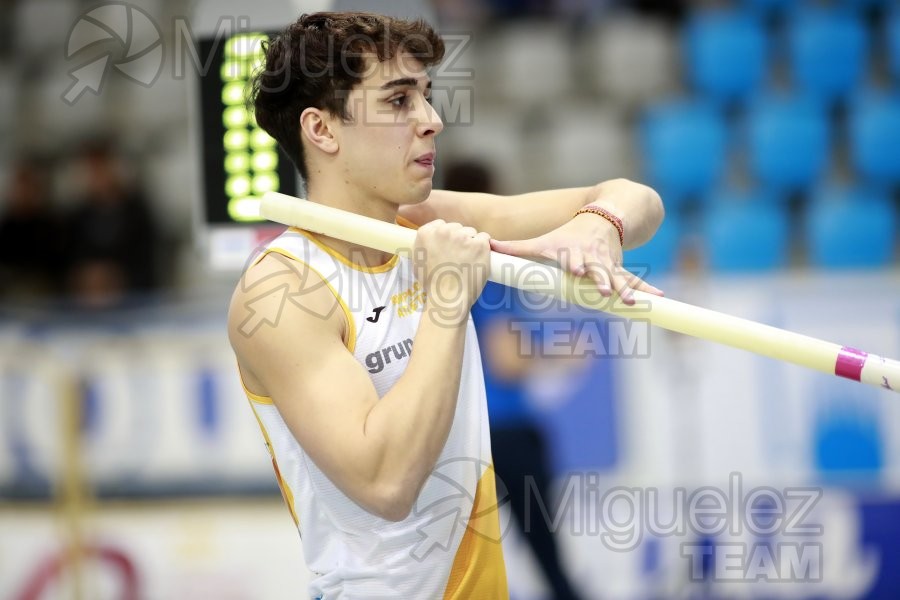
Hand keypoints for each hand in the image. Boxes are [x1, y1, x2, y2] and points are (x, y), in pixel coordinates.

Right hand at [413, 220, 490, 320]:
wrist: (448, 299)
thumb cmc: (433, 285)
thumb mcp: (418, 262)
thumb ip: (424, 246)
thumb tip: (432, 241)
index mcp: (426, 233)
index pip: (441, 224)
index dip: (447, 236)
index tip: (449, 247)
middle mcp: (444, 231)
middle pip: (457, 227)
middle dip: (459, 239)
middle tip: (459, 258)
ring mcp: (462, 236)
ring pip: (471, 233)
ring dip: (472, 243)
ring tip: (467, 262)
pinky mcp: (479, 244)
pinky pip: (484, 239)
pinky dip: (483, 248)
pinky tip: (477, 260)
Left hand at [489, 212, 662, 304]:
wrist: (603, 218)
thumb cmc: (566, 236)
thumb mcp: (542, 241)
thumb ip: (514, 248)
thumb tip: (484, 245)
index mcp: (573, 252)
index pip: (573, 258)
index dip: (574, 263)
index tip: (576, 269)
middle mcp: (593, 258)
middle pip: (598, 270)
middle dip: (602, 279)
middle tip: (606, 290)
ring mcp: (609, 264)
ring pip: (618, 278)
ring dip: (626, 289)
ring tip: (632, 300)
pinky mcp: (621, 269)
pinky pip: (636, 280)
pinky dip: (647, 289)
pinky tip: (659, 297)